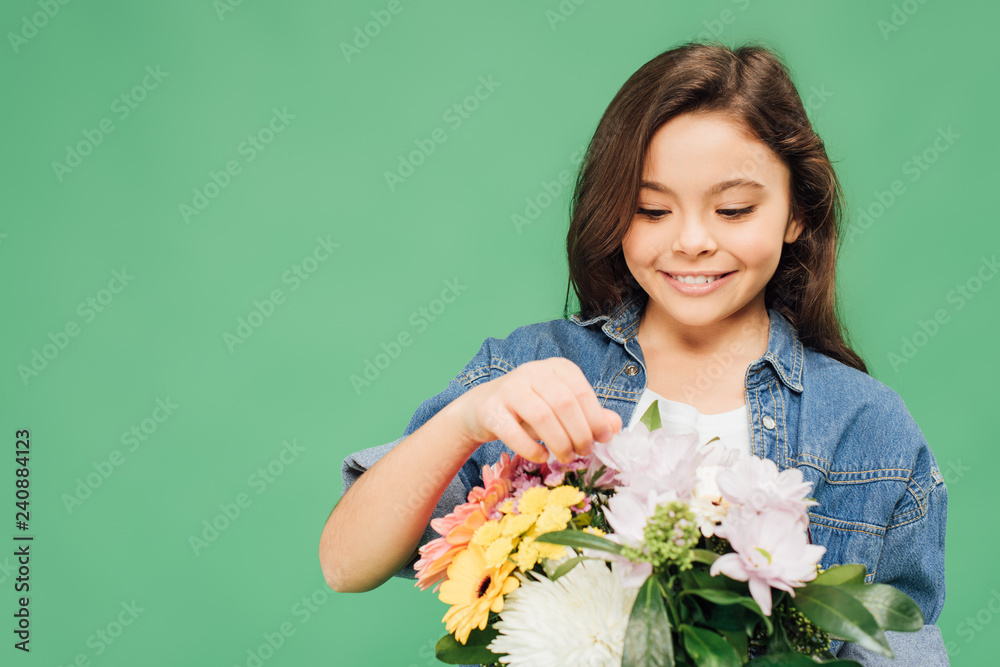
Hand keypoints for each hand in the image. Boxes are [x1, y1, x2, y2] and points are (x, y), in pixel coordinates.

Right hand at [453, 357, 622, 463]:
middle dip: (579, 433)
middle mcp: (532, 372)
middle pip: (564, 403)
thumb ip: (588, 415)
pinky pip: (513, 432)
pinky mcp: (490, 409)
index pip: (581, 391)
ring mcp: (508, 388)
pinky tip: (542, 456)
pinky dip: (531, 448)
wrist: (481, 407)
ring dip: (559, 443)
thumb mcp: (560, 408)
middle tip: (583, 453)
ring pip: (542, 416)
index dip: (596, 418)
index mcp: (555, 367)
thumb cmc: (528, 408)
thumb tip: (615, 426)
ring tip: (566, 458)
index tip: (603, 439)